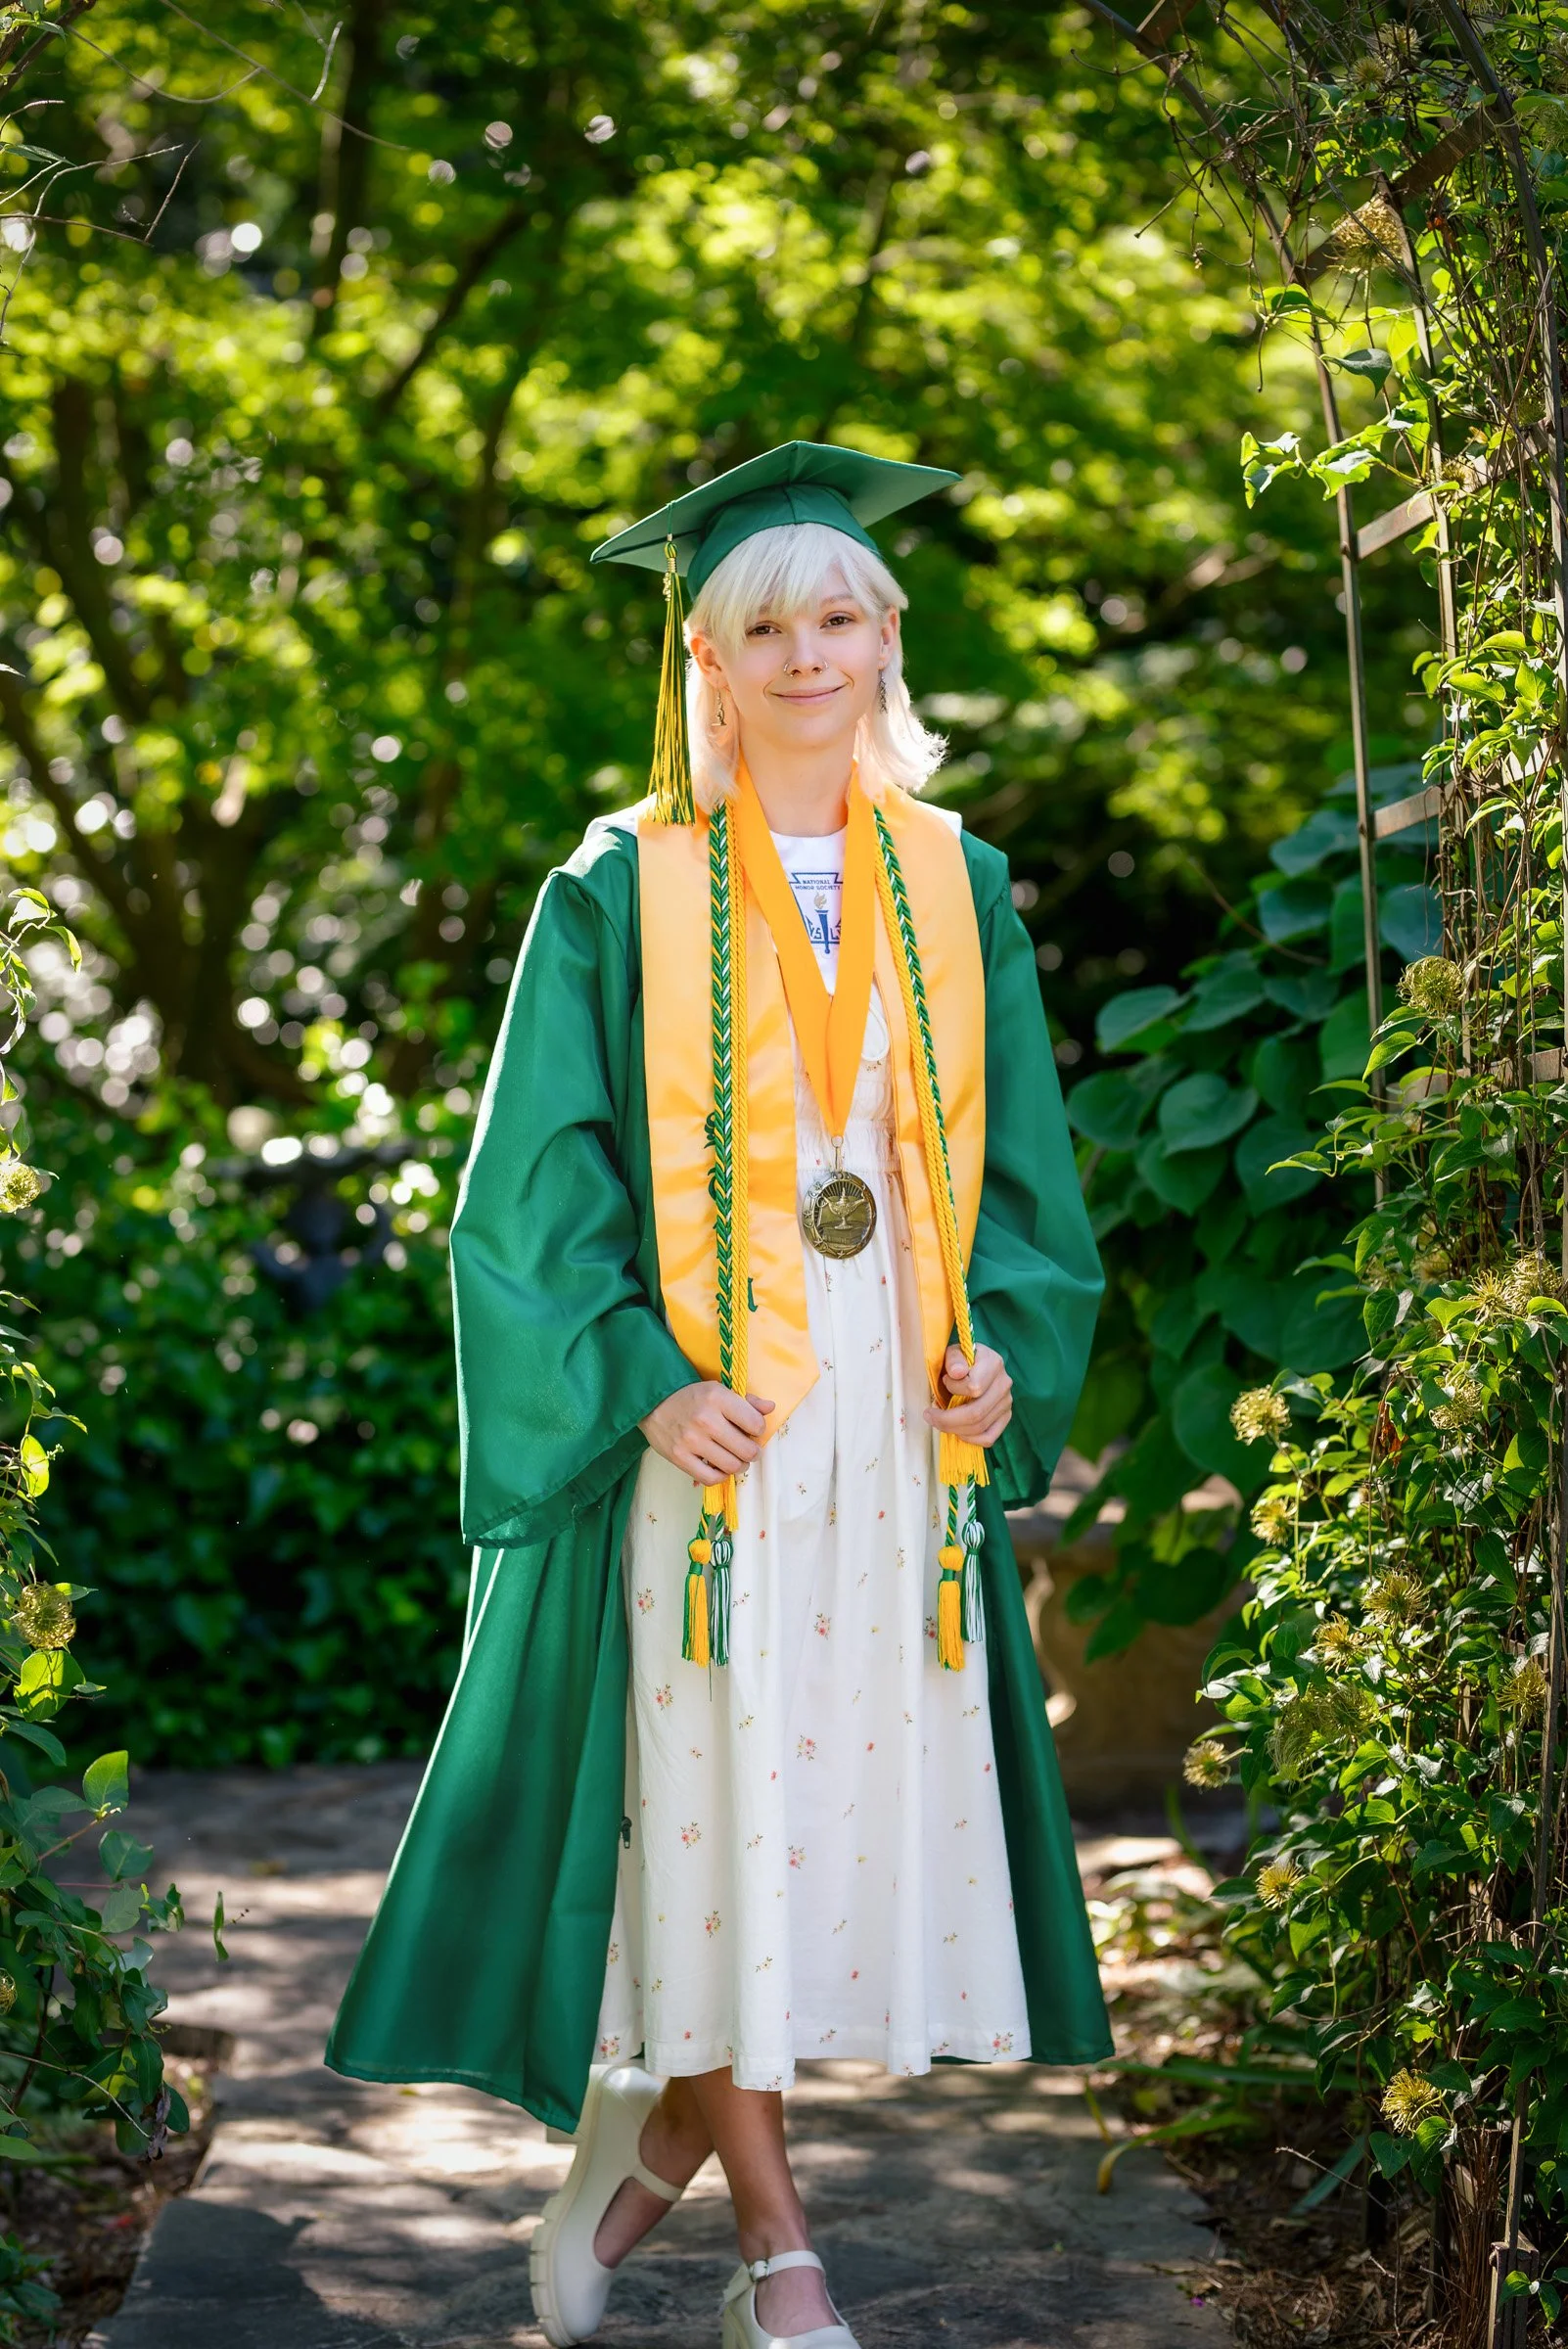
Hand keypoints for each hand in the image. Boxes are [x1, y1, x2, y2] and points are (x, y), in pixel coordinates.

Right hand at [640, 1382, 774, 1486]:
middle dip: (753, 1452)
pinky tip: (720, 1468)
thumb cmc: (691, 1397)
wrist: (653, 1403)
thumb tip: (771, 1408)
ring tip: (736, 1460)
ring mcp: (691, 1441)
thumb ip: (747, 1401)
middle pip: (747, 1450)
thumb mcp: (719, 1390)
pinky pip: (710, 1478)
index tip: (752, 1430)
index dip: (758, 1429)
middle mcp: (705, 1419)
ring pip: (731, 1466)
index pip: (756, 1424)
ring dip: (739, 1466)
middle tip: (748, 1450)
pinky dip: (720, 1476)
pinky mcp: (679, 1457)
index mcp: (718, 1398)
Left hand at [925, 1343, 1012, 1448]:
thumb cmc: (960, 1360)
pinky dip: (970, 1439)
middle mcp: (1004, 1383)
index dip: (953, 1388)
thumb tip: (957, 1373)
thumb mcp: (953, 1352)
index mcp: (994, 1363)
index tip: (943, 1382)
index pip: (974, 1387)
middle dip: (947, 1419)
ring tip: (939, 1422)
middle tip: (929, 1415)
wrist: (974, 1364)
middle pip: (976, 1413)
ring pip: (980, 1427)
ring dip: (954, 1429)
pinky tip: (957, 1431)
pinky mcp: (1005, 1416)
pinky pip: (989, 1437)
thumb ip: (954, 1359)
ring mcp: (1007, 1402)